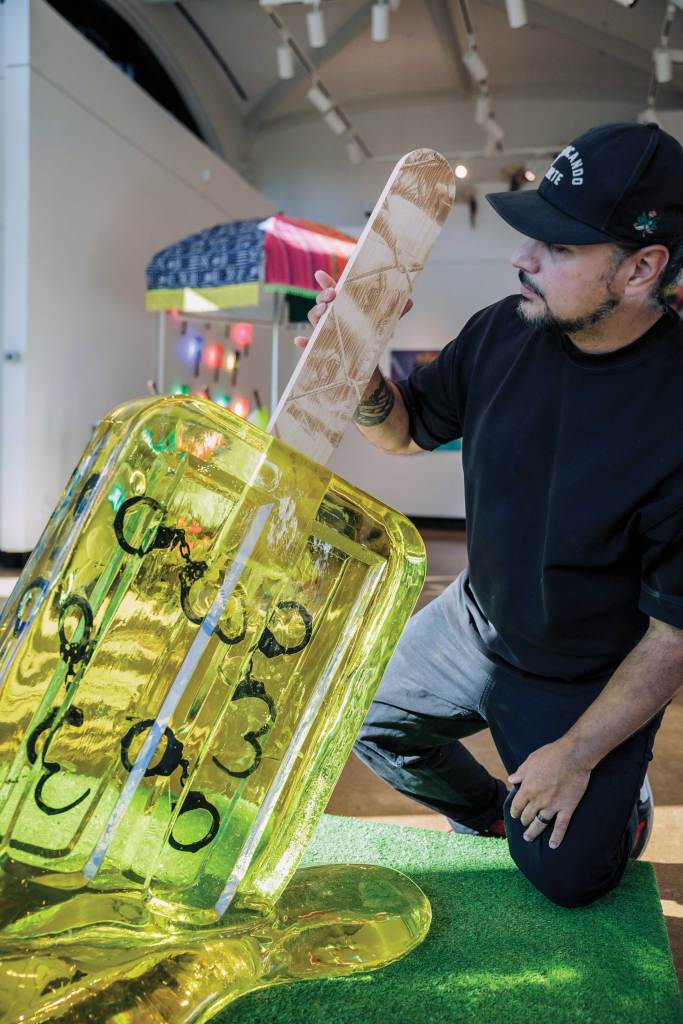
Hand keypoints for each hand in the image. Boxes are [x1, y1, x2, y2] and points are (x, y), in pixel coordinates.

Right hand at [294, 269, 413, 348]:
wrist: (365, 364)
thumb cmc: (370, 338)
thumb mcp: (382, 322)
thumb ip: (394, 311)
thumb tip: (410, 300)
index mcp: (344, 308)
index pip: (332, 291)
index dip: (325, 282)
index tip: (320, 274)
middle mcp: (332, 318)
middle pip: (322, 303)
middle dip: (323, 297)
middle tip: (331, 296)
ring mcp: (326, 333)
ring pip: (315, 320)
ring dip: (315, 314)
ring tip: (323, 311)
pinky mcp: (323, 350)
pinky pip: (310, 347)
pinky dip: (304, 344)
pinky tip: (300, 341)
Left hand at [508, 739, 590, 848]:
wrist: (572, 756)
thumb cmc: (550, 755)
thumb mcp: (530, 761)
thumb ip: (520, 772)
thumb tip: (511, 779)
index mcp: (527, 789)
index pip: (517, 805)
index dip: (514, 811)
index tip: (515, 814)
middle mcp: (538, 800)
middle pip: (527, 816)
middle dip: (523, 821)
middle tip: (523, 823)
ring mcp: (552, 806)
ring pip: (540, 824)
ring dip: (533, 832)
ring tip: (528, 838)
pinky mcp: (567, 808)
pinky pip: (561, 826)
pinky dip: (557, 837)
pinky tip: (553, 845)